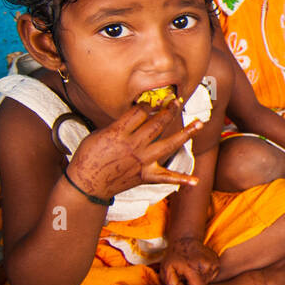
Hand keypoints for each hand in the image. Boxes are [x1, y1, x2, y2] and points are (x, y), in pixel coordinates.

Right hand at [67, 102, 202, 200]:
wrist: (85, 185)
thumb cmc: (87, 157)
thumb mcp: (98, 134)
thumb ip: (118, 125)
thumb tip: (133, 117)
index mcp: (119, 133)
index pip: (139, 112)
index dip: (148, 104)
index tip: (153, 100)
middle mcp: (133, 146)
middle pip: (157, 124)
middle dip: (169, 110)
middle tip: (178, 101)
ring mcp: (142, 162)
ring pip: (168, 145)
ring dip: (185, 133)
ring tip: (199, 123)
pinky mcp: (145, 176)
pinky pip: (166, 178)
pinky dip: (181, 179)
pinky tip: (196, 181)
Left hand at [161, 236, 220, 284]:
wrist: (186, 240)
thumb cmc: (174, 256)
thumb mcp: (165, 269)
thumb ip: (171, 283)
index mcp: (191, 268)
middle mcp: (205, 265)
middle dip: (193, 284)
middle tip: (186, 273)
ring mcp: (213, 263)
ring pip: (208, 281)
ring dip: (200, 279)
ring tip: (192, 268)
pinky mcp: (217, 262)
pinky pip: (212, 275)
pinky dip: (205, 274)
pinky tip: (198, 267)